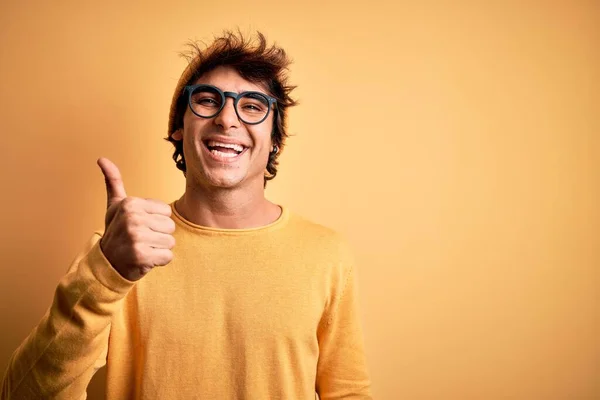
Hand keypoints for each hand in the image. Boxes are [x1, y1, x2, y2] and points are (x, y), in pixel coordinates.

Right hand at [97, 157, 174, 280]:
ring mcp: (136, 237)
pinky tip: (144, 260)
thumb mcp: (114, 206)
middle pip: (170, 227)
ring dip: (159, 249)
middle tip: (141, 240)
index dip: (156, 222)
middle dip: (159, 236)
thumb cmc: (116, 232)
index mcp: (131, 203)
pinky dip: (159, 261)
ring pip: (171, 242)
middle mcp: (132, 218)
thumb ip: (113, 182)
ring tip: (142, 249)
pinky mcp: (141, 255)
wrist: (106, 264)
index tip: (139, 226)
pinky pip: (168, 256)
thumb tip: (102, 158)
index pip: (166, 212)